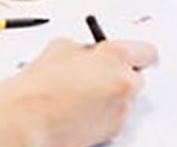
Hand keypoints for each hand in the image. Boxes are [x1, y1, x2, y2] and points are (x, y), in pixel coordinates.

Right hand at [11, 38, 156, 146]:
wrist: (29, 117)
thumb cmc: (41, 85)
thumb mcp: (62, 47)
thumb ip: (86, 49)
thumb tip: (92, 53)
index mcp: (115, 56)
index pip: (146, 51)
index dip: (137, 53)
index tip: (131, 56)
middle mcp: (124, 82)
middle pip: (138, 77)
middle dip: (121, 75)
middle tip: (99, 75)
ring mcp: (121, 109)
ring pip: (126, 98)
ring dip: (111, 95)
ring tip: (83, 95)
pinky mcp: (114, 129)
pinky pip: (115, 116)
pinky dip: (104, 113)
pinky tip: (82, 109)